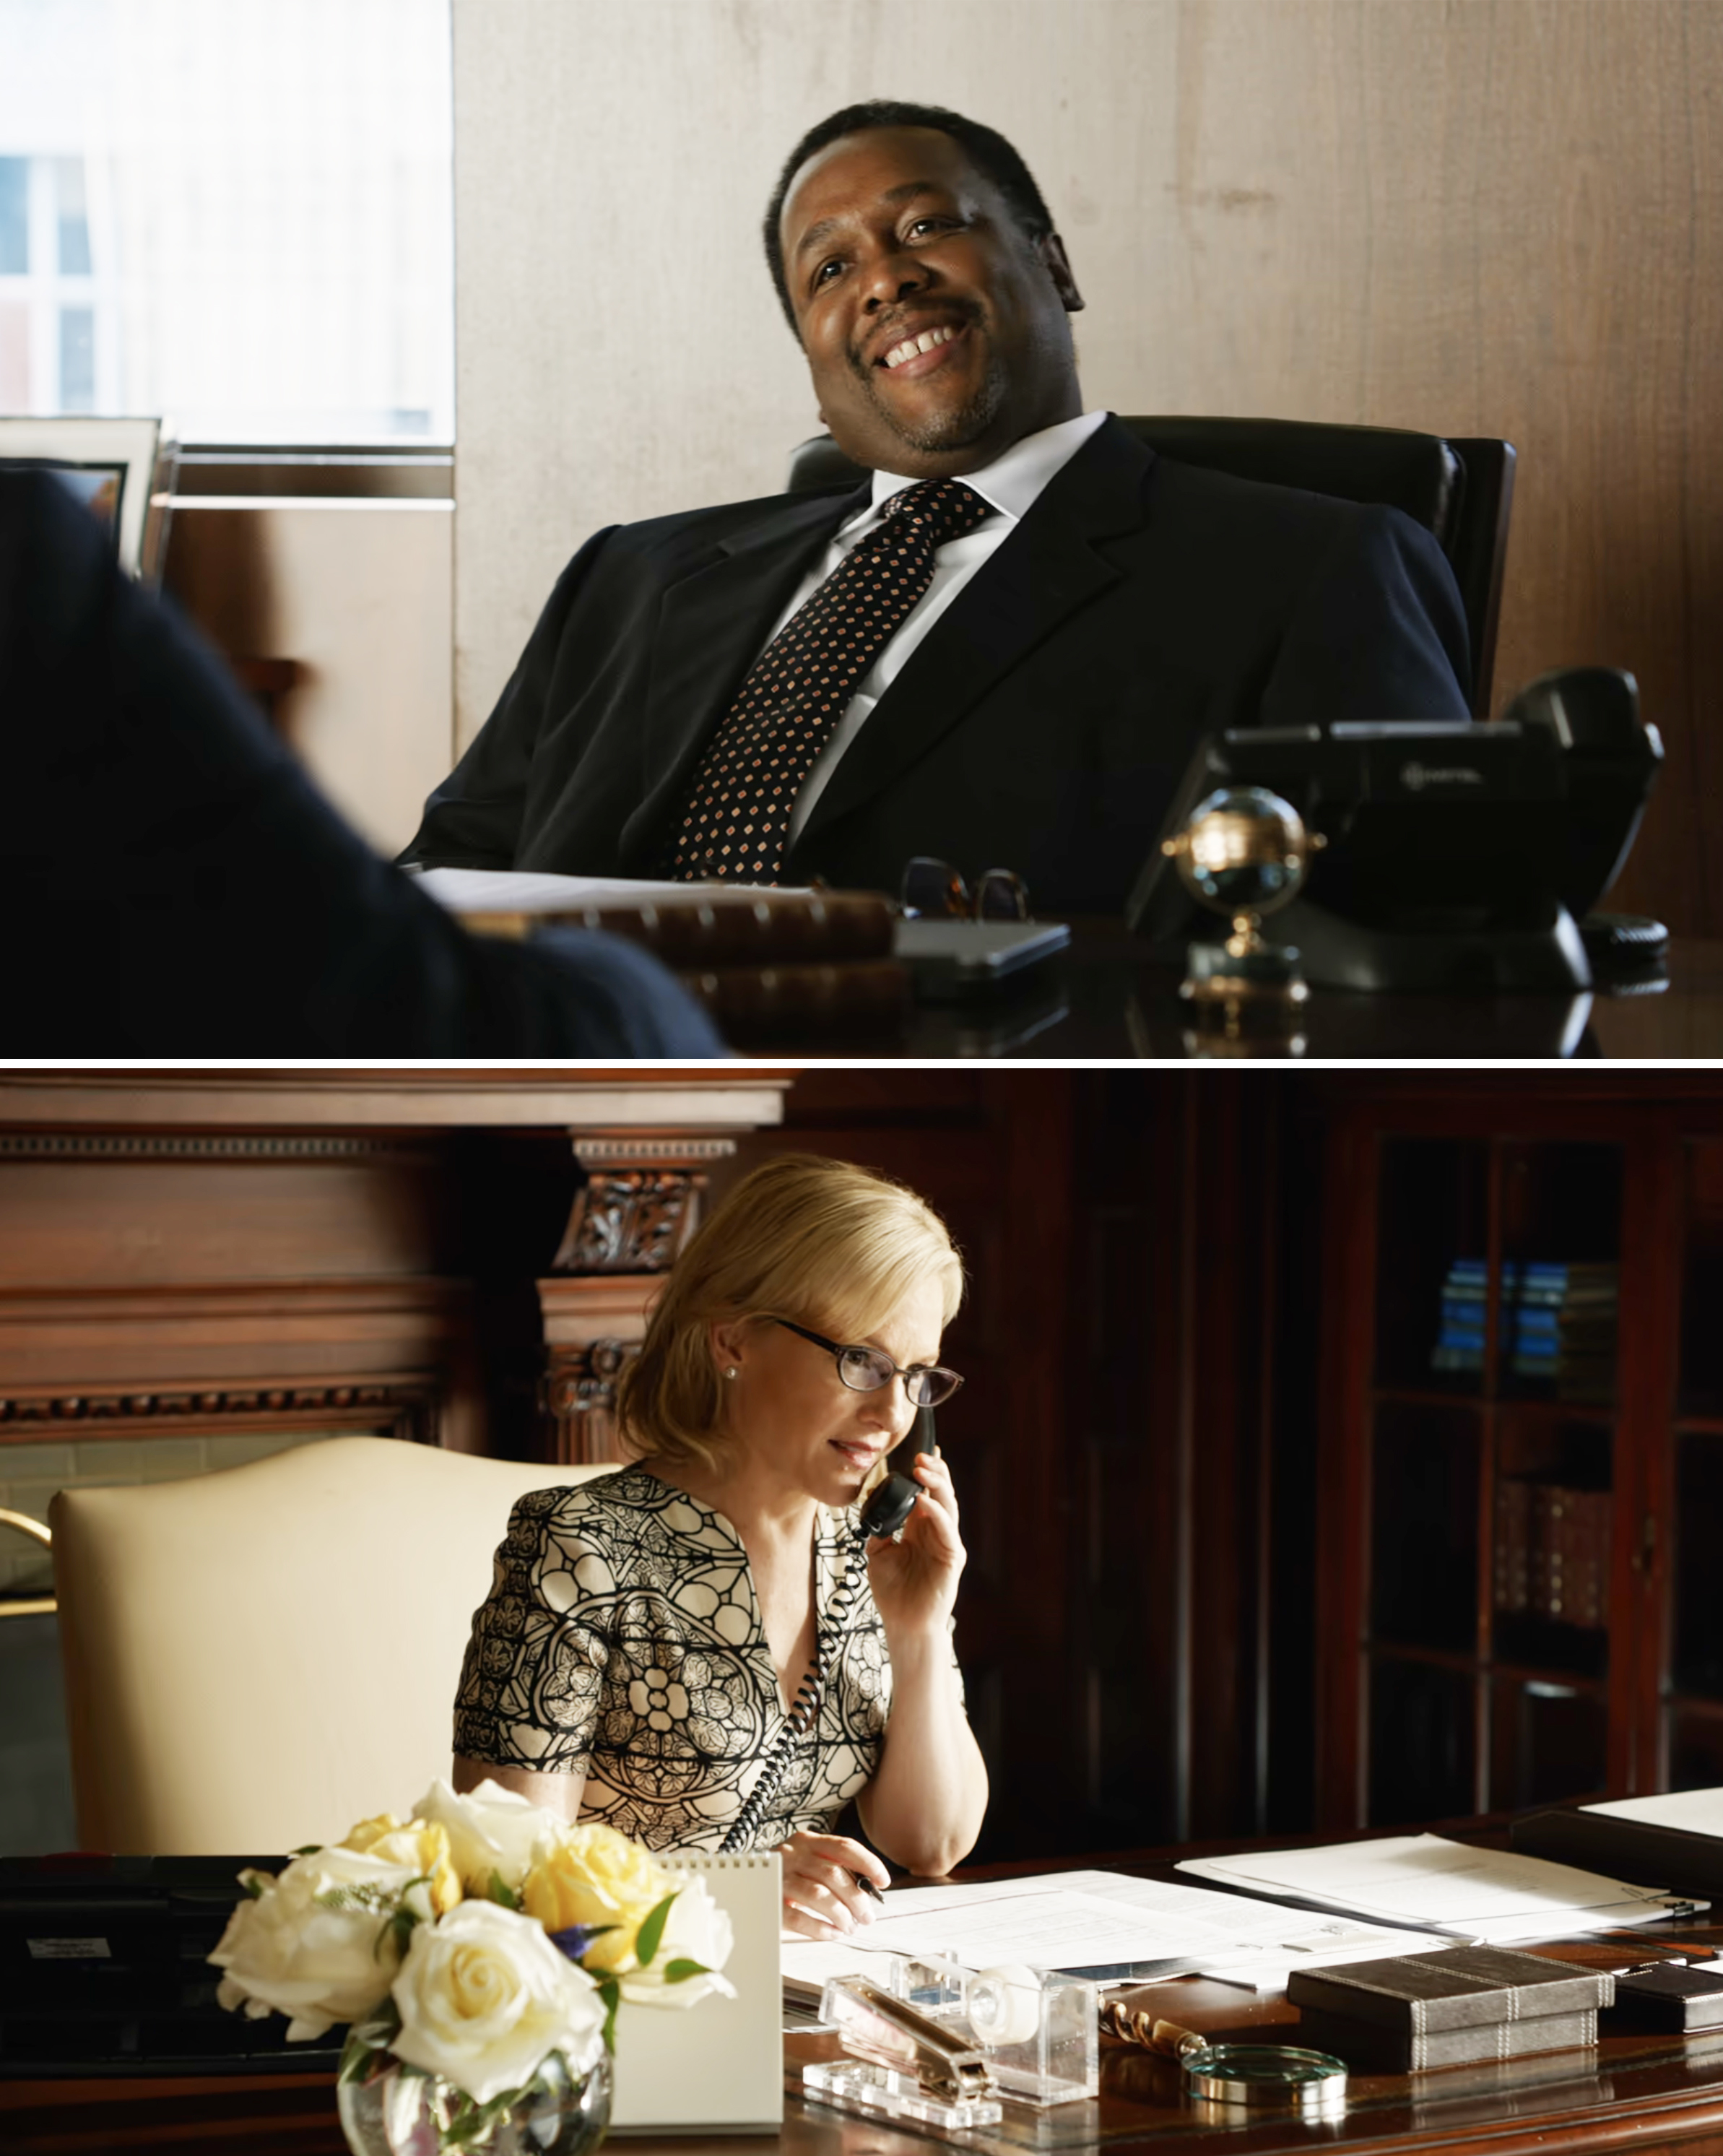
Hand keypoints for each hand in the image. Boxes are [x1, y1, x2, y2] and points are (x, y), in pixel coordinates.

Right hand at [778, 1830, 889, 1939]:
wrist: (746, 1883)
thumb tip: (868, 1889)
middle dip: (856, 1898)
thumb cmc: (787, 1874)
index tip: (883, 1881)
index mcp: (807, 1841)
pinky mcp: (770, 1902)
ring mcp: (779, 1878)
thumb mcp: (809, 1861)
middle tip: (867, 1916)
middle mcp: (793, 1855)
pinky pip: (799, 1918)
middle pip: (833, 1874)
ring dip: (841, 1914)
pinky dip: (820, 1928)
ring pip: (818, 1895)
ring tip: (850, 1926)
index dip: (868, 1863)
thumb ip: (834, 1868)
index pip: (844, 1847)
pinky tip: (832, 1933)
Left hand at [865, 1451, 965, 1637]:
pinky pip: (947, 1528)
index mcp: (921, 1530)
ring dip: (936, 1484)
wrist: (904, 1625)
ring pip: (948, 1505)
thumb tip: (874, 1508)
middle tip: (919, 1456)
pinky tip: (923, 1499)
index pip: (928, 1494)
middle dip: (932, 1472)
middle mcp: (936, 1533)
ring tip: (922, 1468)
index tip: (919, 1453)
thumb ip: (880, 1531)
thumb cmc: (893, 1594)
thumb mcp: (878, 1555)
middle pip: (941, 1493)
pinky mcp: (952, 1557)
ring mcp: (947, 1543)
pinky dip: (936, 1511)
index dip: (927, 1474)